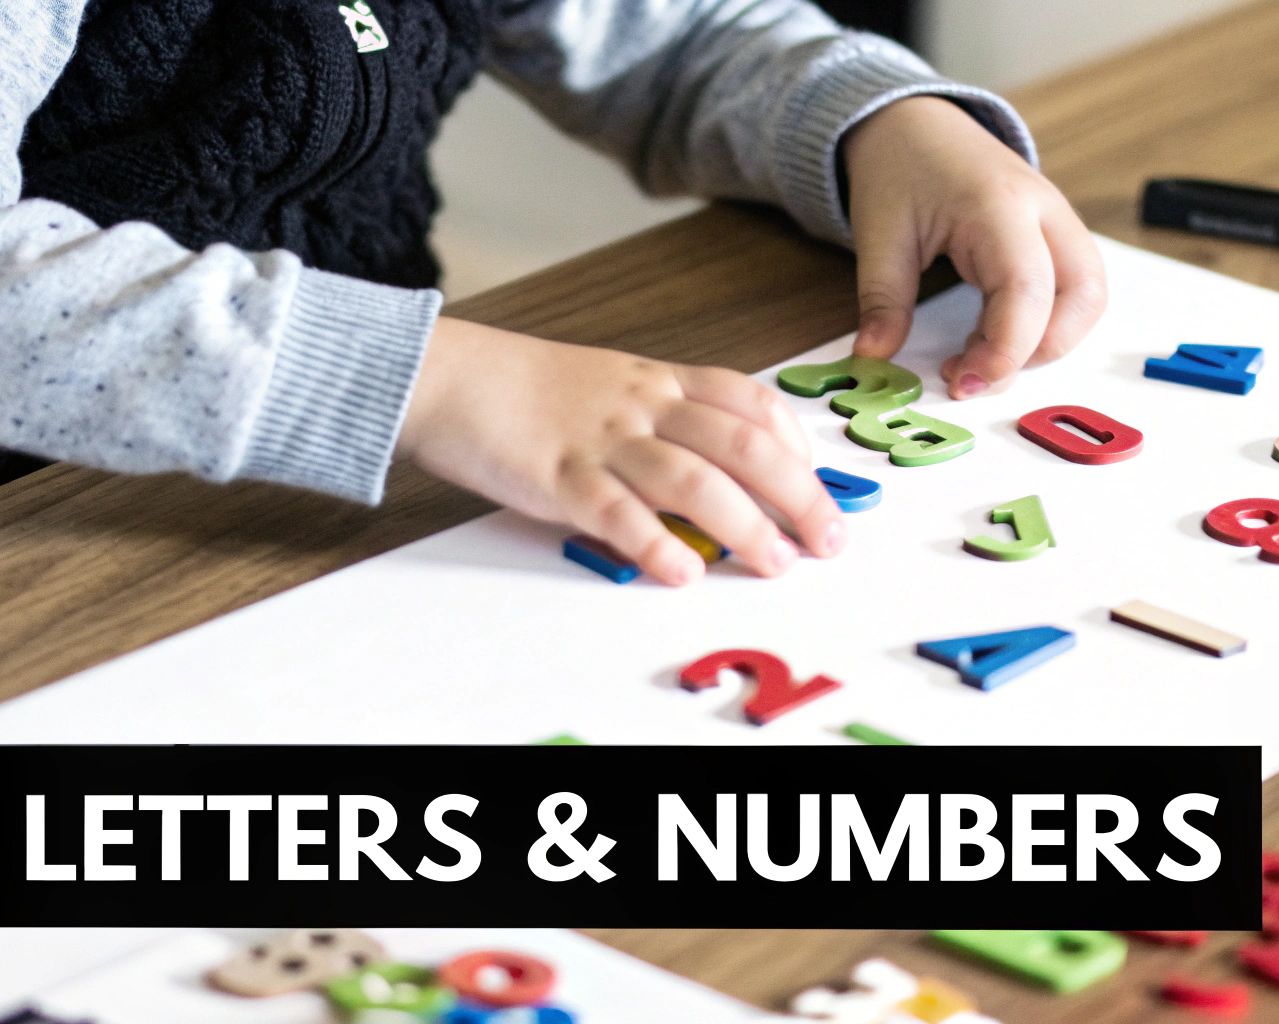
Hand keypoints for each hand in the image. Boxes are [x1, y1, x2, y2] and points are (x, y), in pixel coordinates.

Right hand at [397, 317, 845, 584]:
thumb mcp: (614, 383)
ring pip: (693, 480)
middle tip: (826, 539)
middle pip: (742, 447)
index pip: (749, 405)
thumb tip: (723, 472)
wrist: (452, 375)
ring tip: (775, 563)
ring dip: (745, 527)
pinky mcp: (559, 477)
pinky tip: (684, 571)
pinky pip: (618, 513)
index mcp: (659, 381)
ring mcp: (604, 441)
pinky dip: (656, 544)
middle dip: (797, 495)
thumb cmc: (531, 387)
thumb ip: (667, 418)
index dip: (796, 447)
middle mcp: (643, 407)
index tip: (819, 487)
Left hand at [842, 96, 1106, 398]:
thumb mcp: (878, 234)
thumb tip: (873, 357)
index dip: (1005, 350)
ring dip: (1047, 342)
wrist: (917, 123)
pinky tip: (991, 334)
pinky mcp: (1057, 235)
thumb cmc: (901, 167)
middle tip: (970, 375)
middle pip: (1082, 298)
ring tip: (980, 355)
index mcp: (999, 206)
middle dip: (1034, 353)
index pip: (1027, 291)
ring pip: (1089, 298)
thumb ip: (880, 299)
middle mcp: (1044, 212)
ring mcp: (1058, 221)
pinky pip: (1074, 290)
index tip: (963, 384)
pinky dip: (1045, 324)